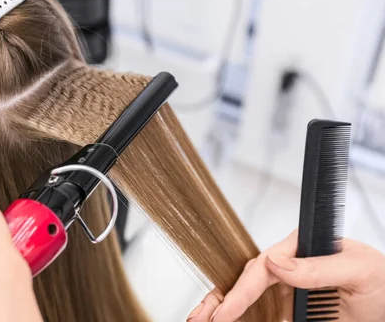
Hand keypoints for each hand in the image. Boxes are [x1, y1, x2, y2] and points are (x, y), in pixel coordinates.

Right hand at [186, 230, 384, 321]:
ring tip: (199, 320)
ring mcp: (286, 290)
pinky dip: (239, 317)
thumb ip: (319, 266)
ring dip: (221, 309)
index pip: (261, 268)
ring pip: (245, 298)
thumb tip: (275, 262)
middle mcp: (288, 267)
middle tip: (199, 319)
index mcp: (300, 250)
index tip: (225, 314)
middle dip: (219, 300)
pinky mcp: (288, 310)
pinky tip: (223, 321)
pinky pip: (260, 313)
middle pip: (244, 280)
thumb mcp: (360, 270)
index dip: (240, 291)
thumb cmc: (384, 285)